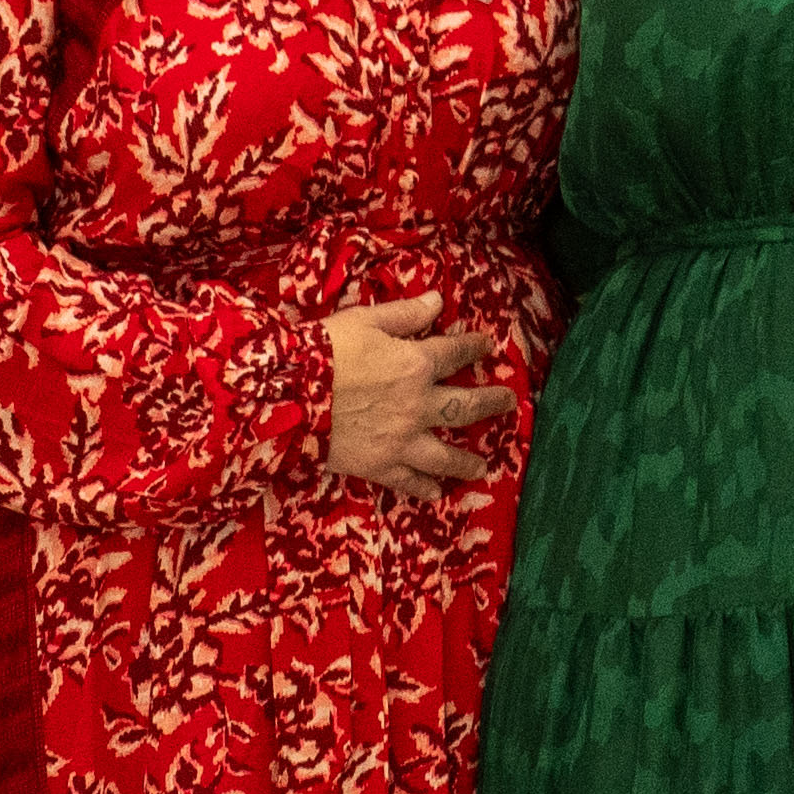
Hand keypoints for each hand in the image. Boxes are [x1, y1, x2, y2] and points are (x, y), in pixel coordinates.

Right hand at [322, 298, 501, 495]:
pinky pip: (408, 481)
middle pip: (465, 406)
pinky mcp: (379, 465)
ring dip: (467, 460)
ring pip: (445, 454)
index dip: (474, 347)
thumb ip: (405, 314)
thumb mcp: (365, 320)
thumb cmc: (322, 351)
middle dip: (491, 403)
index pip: (455, 352)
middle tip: (509, 404)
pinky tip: (436, 493)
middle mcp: (418, 404)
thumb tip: (436, 300)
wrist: (285, 396)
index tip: (488, 346)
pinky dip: (424, 488)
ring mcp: (401, 439)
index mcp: (416, 364)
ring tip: (483, 466)